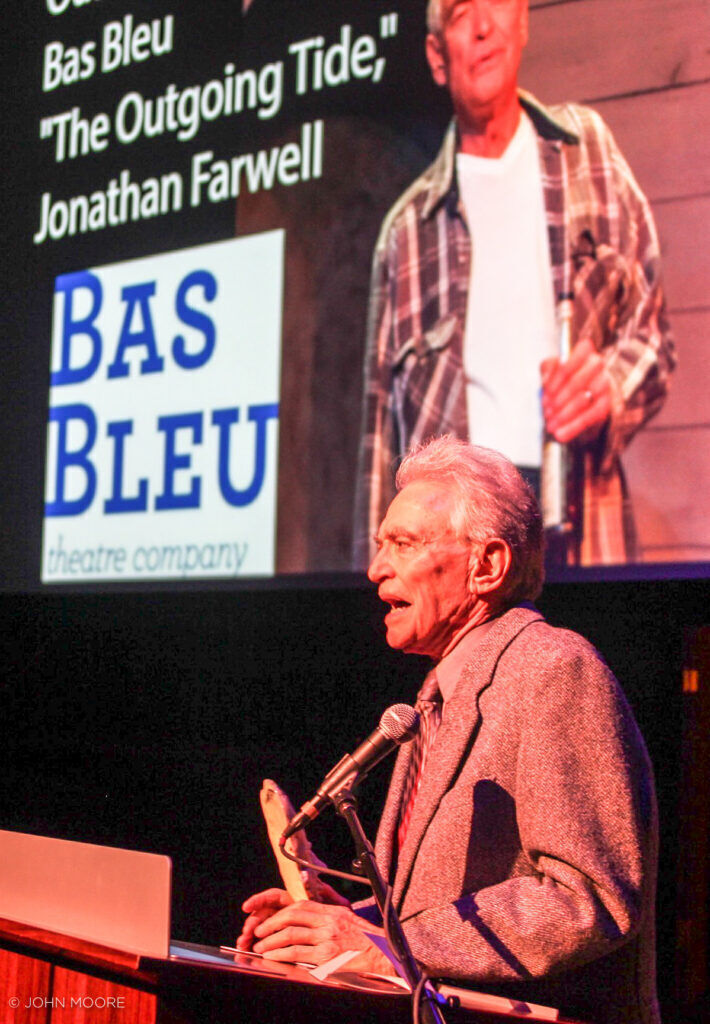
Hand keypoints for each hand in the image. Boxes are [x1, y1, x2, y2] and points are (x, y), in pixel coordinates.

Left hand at [244, 896, 393, 973]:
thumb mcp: (347, 920)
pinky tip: (272, 956)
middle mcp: (328, 922)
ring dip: (271, 941)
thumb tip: (307, 919)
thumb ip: (328, 917)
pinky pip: (296, 953)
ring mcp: (326, 939)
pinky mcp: (325, 956)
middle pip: (292, 917)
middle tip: (259, 932)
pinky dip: (280, 954)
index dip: (281, 912)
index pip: (300, 906)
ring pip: (290, 935)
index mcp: (332, 911)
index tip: (270, 919)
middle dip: (271, 924)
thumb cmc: (366, 940)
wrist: (383, 956)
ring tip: (261, 946)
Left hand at [541, 339, 612, 443]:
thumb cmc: (566, 378)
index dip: (561, 372)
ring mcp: (605, 385)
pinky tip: (561, 434)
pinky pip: (591, 416)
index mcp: (585, 353)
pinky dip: (574, 427)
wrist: (584, 395)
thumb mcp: (552, 369)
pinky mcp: (607, 404)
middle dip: (558, 398)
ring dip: (564, 414)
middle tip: (545, 410)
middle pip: (577, 381)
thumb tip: (546, 378)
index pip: (578, 355)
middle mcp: (597, 366)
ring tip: (550, 424)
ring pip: (584, 400)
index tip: (546, 388)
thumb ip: (547, 368)